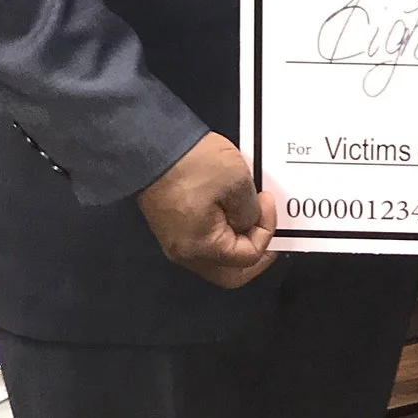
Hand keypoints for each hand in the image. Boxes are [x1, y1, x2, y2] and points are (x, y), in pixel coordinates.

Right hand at [136, 133, 277, 288]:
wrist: (150, 146)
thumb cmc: (193, 164)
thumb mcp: (236, 182)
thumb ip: (250, 211)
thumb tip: (251, 222)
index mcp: (201, 247)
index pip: (248, 258)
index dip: (266, 231)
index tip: (266, 201)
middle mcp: (185, 253)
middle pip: (231, 272)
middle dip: (255, 249)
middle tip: (266, 224)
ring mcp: (175, 241)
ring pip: (217, 257)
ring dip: (239, 240)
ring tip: (250, 212)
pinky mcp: (171, 227)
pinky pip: (205, 241)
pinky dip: (223, 231)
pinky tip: (231, 208)